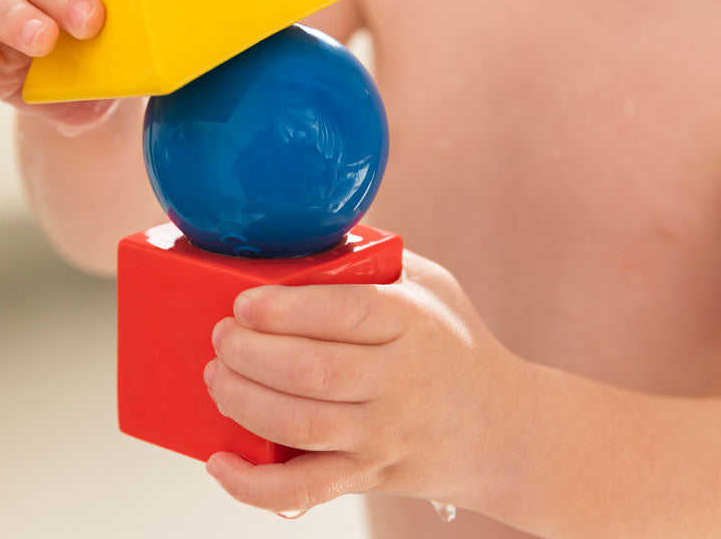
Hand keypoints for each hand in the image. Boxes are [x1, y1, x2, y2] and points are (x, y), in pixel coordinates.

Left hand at [202, 250, 536, 515]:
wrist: (502, 427)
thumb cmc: (454, 340)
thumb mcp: (430, 285)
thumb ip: (374, 261)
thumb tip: (306, 227)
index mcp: (412, 323)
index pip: (343, 314)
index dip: (285, 309)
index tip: (244, 303)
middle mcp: (400, 382)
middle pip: (310, 372)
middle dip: (248, 353)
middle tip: (222, 336)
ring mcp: (384, 435)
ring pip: (299, 427)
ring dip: (242, 402)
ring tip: (217, 376)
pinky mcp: (368, 475)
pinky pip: (304, 492)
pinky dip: (253, 487)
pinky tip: (220, 461)